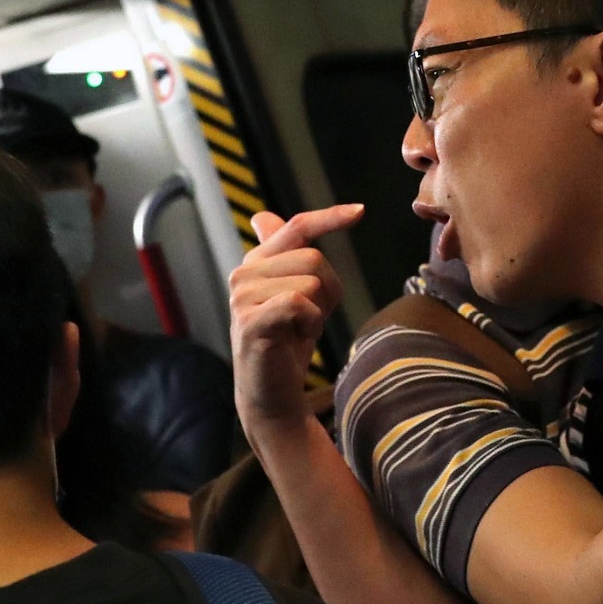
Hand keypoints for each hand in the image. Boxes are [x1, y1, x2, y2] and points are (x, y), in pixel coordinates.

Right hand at [228, 205, 362, 425]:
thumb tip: (262, 217)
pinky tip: (294, 338)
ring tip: (298, 331)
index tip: (360, 211)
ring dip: (317, 311)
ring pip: (310, 281)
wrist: (272, 392)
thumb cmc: (287, 342)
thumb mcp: (294, 293)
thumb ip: (285, 255)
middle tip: (310, 318)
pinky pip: (299, 302)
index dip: (329, 217)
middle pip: (313, 257)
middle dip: (327, 290)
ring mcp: (242, 297)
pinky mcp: (250, 320)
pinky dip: (309, 323)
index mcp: (256, 262)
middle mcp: (244, 274)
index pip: (296, 227)